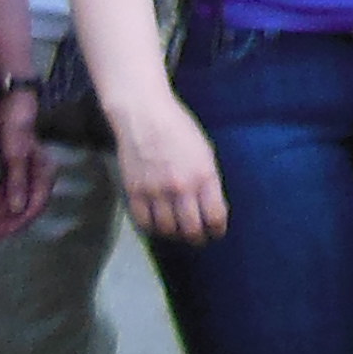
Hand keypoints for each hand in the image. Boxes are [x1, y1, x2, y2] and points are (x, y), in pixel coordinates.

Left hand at [0, 90, 54, 238]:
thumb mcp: (15, 153)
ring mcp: (24, 169)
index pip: (35, 203)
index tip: (1, 233)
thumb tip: (17, 208)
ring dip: (4, 213)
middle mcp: (37, 173)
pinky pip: (7, 189)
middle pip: (26, 204)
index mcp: (43, 171)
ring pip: (16, 198)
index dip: (19, 220)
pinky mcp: (13, 165)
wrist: (10, 98)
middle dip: (10, 220)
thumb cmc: (16, 123)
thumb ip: (17, 181)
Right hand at [119, 93, 227, 243]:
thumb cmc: (179, 130)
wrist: (143, 115)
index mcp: (204, 175)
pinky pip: (144, 222)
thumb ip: (208, 181)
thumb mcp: (205, 152)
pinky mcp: (135, 191)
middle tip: (198, 238)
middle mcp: (181, 187)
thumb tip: (212, 209)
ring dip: (175, 234)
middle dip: (198, 238)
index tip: (216, 232)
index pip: (215, 217)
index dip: (217, 230)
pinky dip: (152, 228)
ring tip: (177, 231)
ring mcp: (156, 191)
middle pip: (192, 229)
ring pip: (167, 230)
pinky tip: (157, 224)